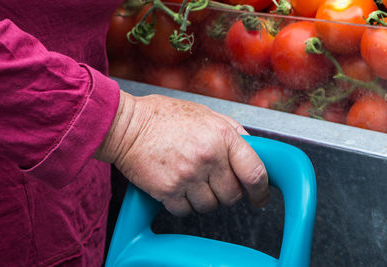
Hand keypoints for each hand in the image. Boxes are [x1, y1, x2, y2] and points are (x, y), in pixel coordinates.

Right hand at [95, 90, 268, 215]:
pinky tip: (177, 186)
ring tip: (192, 181)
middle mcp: (207, 157)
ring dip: (204, 199)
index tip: (259, 196)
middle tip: (215, 182)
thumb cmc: (164, 117)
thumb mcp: (205, 113)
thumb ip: (232, 131)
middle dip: (227, 192)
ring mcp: (187, 176)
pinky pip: (186, 211)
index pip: (254, 171)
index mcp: (221, 136)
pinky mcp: (168, 190)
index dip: (260, 189)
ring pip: (210, 206)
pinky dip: (184, 203)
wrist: (127, 125)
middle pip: (232, 195)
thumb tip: (252, 150)